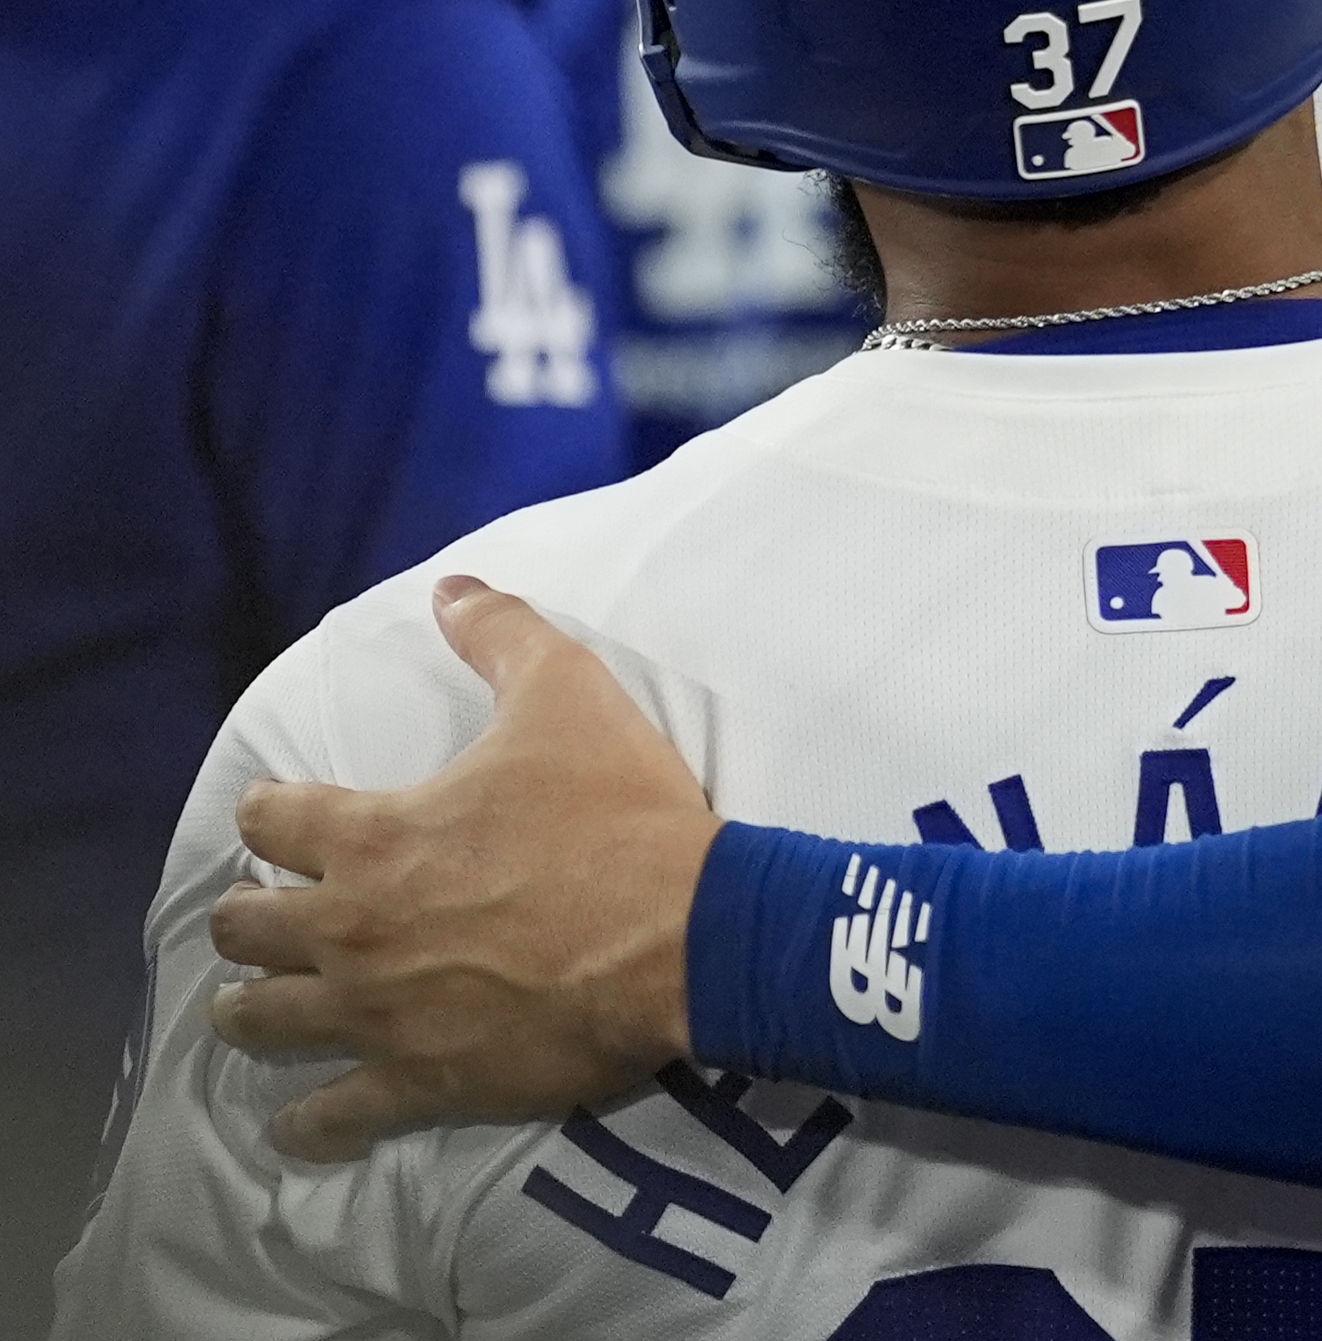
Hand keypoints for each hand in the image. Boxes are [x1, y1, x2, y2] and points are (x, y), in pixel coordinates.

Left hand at [207, 574, 721, 1159]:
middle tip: (271, 914)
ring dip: (253, 1010)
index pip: (268, 821)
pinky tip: (299, 1121)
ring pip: (262, 1021)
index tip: (283, 820)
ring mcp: (377, 1013)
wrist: (688, 935)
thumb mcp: (569, 695)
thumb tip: (453, 588)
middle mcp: (350, 927)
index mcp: (372, 835)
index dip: (270, 815)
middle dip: (247, 916)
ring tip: (261, 1007)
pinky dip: (307, 1121)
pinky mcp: (421, 1080)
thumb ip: (501, 636)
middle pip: (244, 928)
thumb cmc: (620, 813)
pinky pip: (330, 1117)